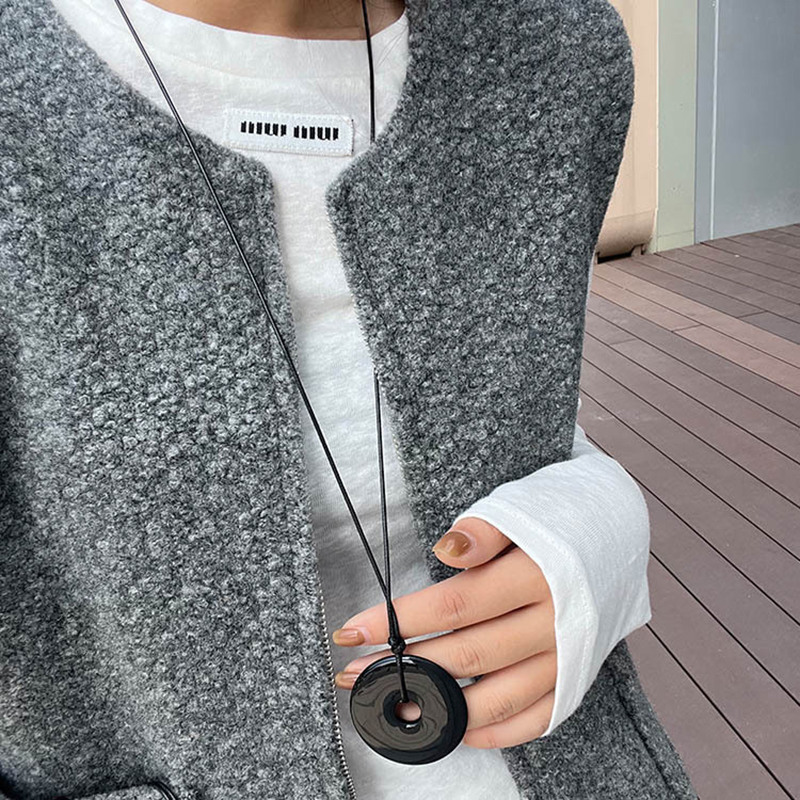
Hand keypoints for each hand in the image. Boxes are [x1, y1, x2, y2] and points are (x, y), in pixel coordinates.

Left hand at [331, 517, 557, 748]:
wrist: (619, 535)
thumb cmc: (560, 520)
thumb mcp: (522, 508)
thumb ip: (484, 530)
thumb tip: (448, 549)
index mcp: (537, 577)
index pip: (454, 606)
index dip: (400, 621)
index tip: (354, 630)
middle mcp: (554, 624)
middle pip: (467, 655)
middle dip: (404, 667)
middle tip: (355, 673)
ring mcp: (567, 659)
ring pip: (498, 699)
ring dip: (439, 707)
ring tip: (394, 704)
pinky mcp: (576, 679)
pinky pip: (536, 720)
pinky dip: (495, 732)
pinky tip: (457, 728)